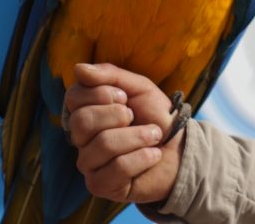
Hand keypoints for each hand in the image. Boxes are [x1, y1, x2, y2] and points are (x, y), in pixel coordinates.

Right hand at [65, 63, 184, 203]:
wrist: (180, 147)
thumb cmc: (156, 116)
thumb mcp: (139, 88)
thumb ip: (111, 75)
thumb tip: (78, 68)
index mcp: (86, 112)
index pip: (73, 97)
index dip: (102, 93)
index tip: (125, 98)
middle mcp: (81, 139)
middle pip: (82, 121)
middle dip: (119, 115)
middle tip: (136, 117)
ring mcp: (88, 163)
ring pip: (104, 144)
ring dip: (139, 136)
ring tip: (153, 136)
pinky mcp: (100, 185)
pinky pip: (117, 167)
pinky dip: (144, 157)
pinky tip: (152, 156)